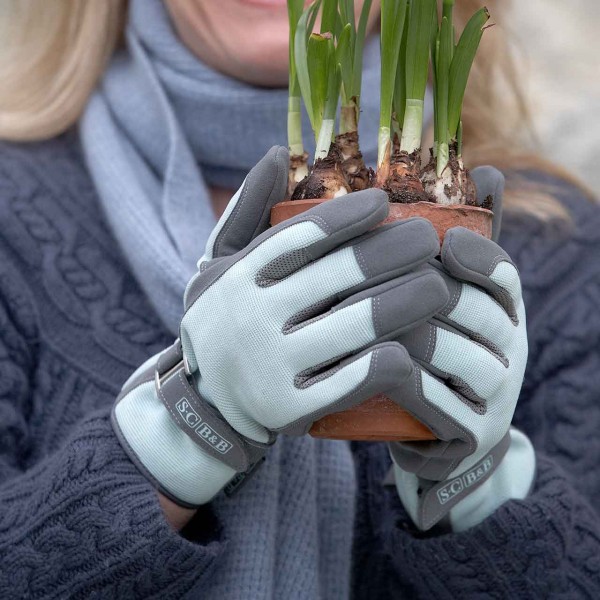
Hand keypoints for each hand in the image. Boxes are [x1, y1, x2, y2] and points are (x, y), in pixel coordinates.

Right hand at [112, 147, 448, 508]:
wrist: (207, 403)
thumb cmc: (227, 320)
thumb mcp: (218, 265)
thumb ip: (245, 210)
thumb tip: (276, 152)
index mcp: (237, 276)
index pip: (300, 236)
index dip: (348, 215)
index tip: (386, 201)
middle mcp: (251, 317)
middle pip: (338, 275)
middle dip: (395, 251)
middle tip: (431, 240)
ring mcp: (272, 366)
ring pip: (357, 325)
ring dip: (409, 301)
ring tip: (443, 287)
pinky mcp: (291, 409)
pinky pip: (353, 382)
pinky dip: (390, 361)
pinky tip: (416, 345)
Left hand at [388, 168, 534, 531]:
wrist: (431, 432)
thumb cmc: (431, 350)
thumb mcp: (446, 297)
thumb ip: (459, 239)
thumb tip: (484, 168)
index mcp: (503, 311)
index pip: (503, 276)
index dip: (478, 255)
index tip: (445, 243)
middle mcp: (508, 350)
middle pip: (480, 312)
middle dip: (429, 292)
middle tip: (370, 281)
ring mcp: (496, 396)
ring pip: (459, 356)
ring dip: (414, 334)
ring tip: (363, 320)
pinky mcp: (472, 434)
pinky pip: (440, 405)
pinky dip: (406, 383)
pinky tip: (375, 367)